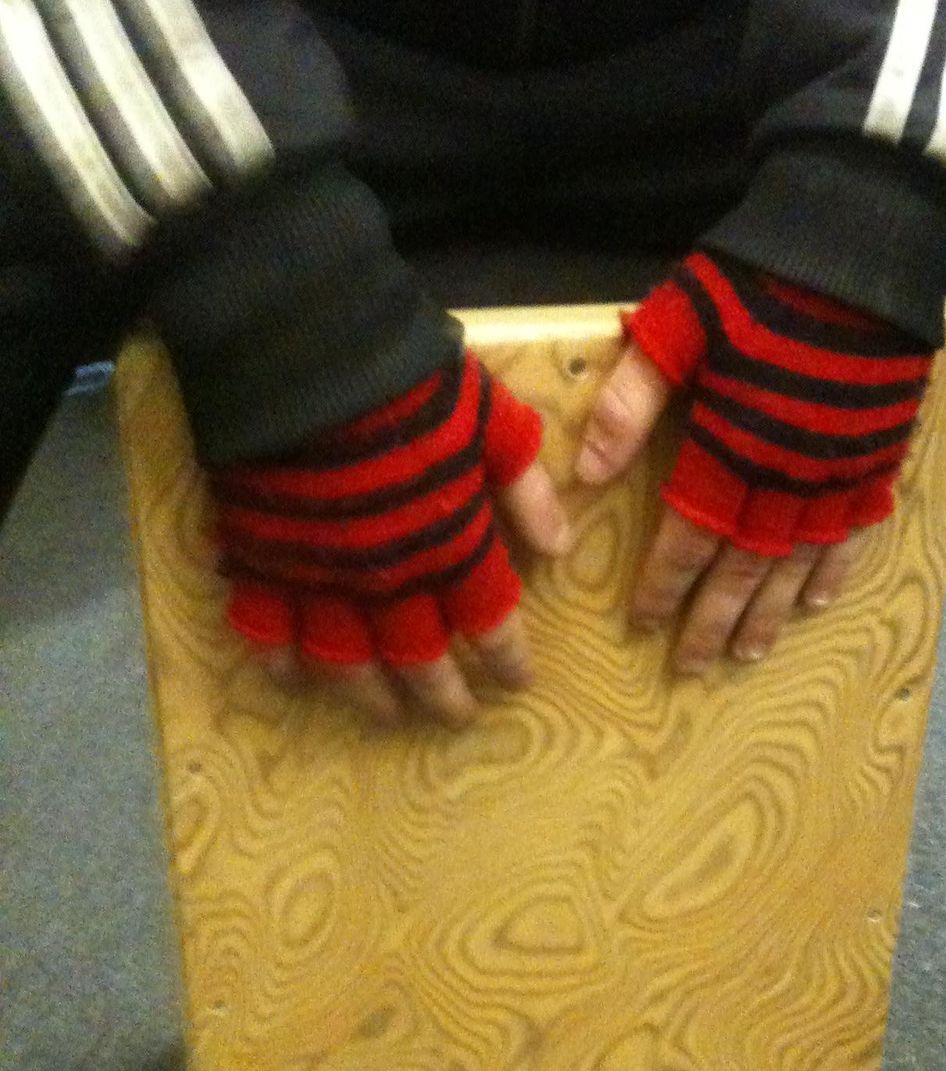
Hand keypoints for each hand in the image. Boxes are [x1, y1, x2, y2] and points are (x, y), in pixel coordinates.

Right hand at [210, 351, 569, 726]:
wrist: (304, 353)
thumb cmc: (409, 380)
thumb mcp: (490, 417)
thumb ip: (523, 484)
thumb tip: (559, 547)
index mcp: (450, 543)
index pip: (488, 621)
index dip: (506, 658)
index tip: (519, 683)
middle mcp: (388, 577)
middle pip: (418, 659)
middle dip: (443, 695)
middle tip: (458, 717)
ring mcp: (319, 574)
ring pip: (345, 661)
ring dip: (368, 696)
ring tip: (387, 714)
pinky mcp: (260, 558)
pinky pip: (264, 628)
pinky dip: (277, 659)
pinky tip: (291, 678)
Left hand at [575, 252, 931, 674]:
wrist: (862, 240)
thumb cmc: (759, 278)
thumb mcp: (679, 322)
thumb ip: (631, 399)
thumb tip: (586, 475)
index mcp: (730, 445)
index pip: (689, 537)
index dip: (665, 584)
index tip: (644, 623)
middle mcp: (785, 474)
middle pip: (743, 567)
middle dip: (713, 619)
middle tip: (692, 666)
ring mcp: (837, 471)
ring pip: (799, 562)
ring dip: (771, 612)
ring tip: (747, 653)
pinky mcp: (877, 455)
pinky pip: (855, 531)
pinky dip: (835, 571)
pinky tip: (819, 602)